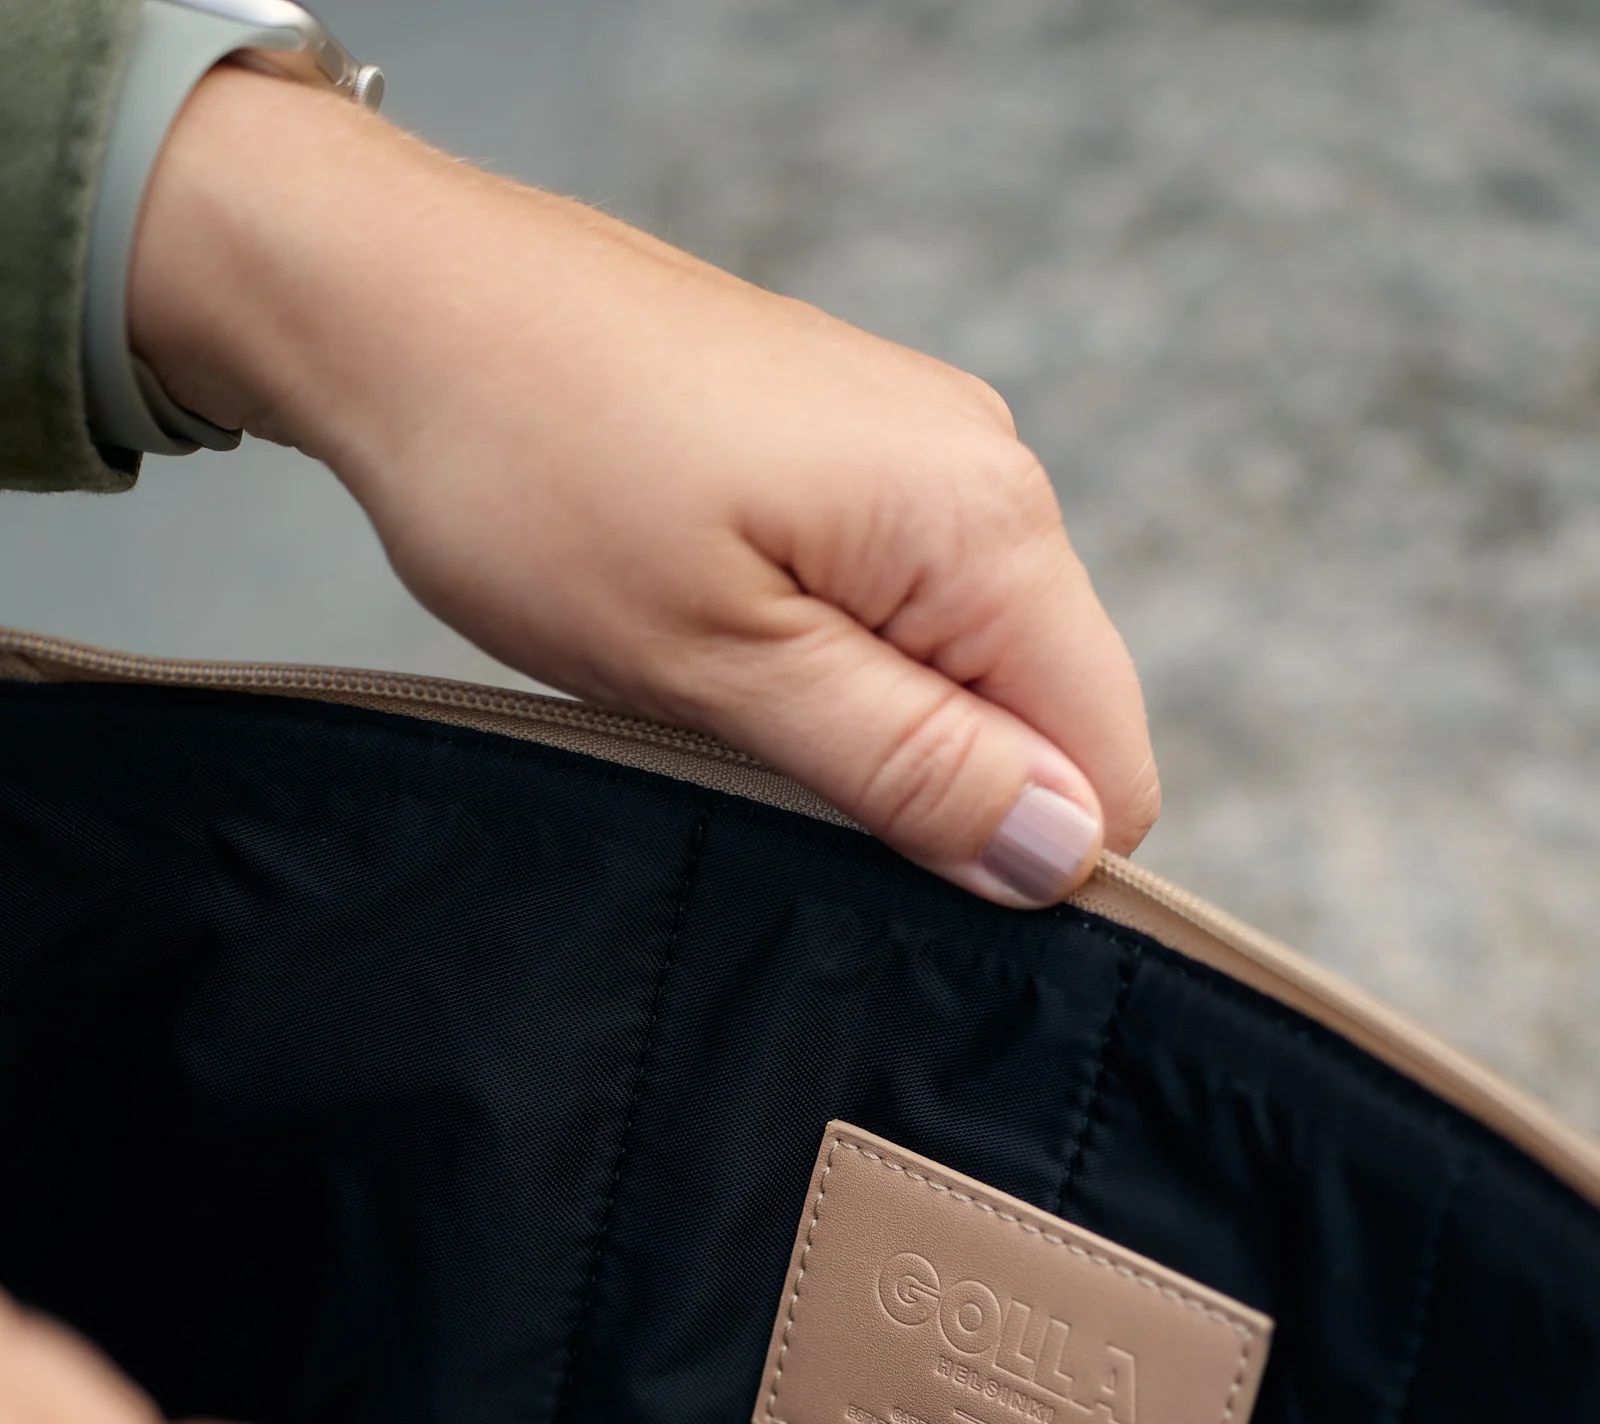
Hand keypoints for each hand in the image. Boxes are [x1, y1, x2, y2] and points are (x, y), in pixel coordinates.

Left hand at [129, 73, 1159, 907]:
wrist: (395, 298)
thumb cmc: (530, 469)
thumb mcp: (720, 668)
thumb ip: (912, 769)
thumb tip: (1064, 855)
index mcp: (986, 527)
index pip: (1110, 773)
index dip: (1010, 854)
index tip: (865, 846)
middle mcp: (989, 475)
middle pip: (1048, 722)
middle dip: (931, 785)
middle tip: (756, 752)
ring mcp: (925, 452)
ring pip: (971, 671)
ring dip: (868, 722)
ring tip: (716, 677)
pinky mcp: (858, 448)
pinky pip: (905, 606)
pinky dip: (829, 654)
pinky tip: (713, 625)